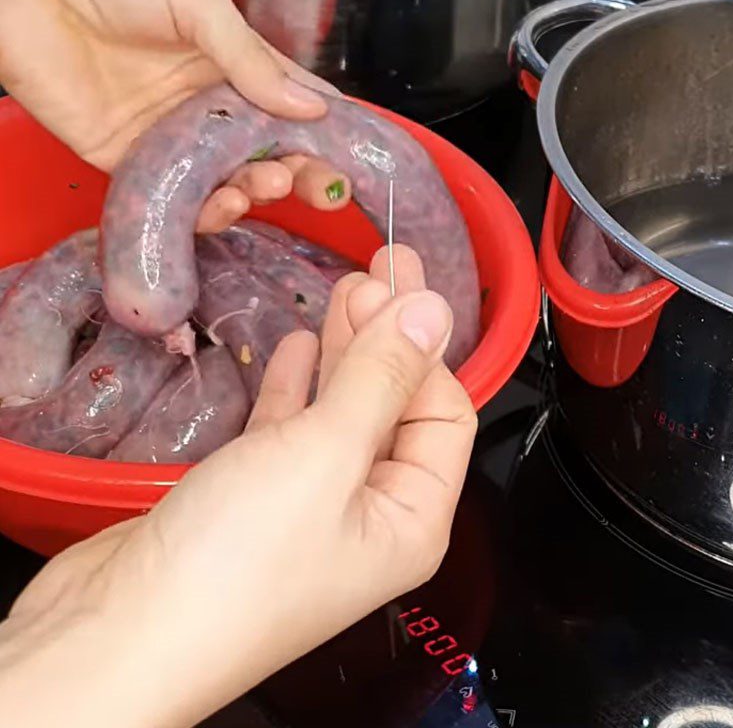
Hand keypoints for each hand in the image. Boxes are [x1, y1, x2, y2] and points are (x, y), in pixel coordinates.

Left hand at [0, 0, 351, 231]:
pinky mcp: (135, 169)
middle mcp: (211, 110)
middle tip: (321, 189)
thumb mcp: (195, 2)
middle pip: (270, 154)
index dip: (327, 135)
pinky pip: (180, 204)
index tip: (353, 162)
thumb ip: (250, 58)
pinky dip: (208, 214)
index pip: (293, 106)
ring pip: (231, 184)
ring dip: (257, 193)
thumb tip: (313, 109)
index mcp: (234, 66)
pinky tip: (224, 204)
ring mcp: (176, 144)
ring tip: (264, 184)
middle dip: (301, 176)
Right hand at [0, 247, 476, 727]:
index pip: (443, 415)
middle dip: (387, 338)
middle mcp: (369, 514)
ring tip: (346, 290)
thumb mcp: (326, 454)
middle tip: (378, 267)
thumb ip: (382, 378)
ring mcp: (310, 505)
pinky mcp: (255, 497)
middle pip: (393, 407)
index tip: (400, 283)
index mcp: (412, 518)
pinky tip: (300, 347)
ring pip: (341, 413)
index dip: (424, 348)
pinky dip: (297, 387)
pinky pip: (291, 430)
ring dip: (345, 353)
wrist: (120, 635)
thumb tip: (433, 311)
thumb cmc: (238, 560)